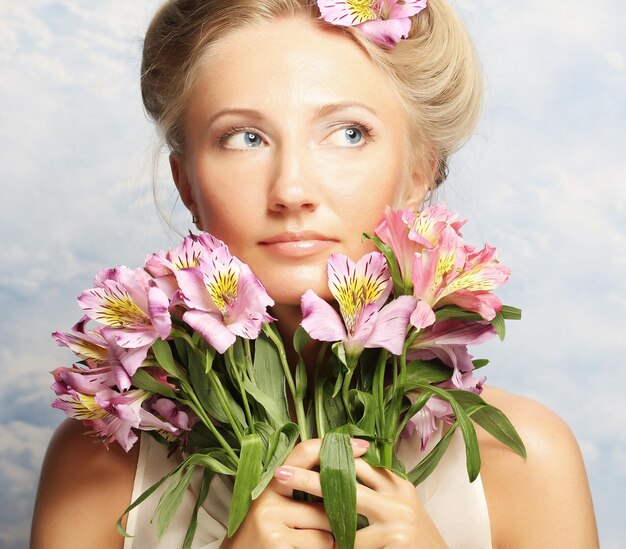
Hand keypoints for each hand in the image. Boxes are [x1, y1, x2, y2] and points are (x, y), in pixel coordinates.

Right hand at [221, 438, 369, 547]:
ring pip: (327, 526)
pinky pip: (321, 546)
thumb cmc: (266, 537)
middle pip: (325, 497)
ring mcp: (272, 521)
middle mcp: (268, 498)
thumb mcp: (277, 507)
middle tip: (339, 523)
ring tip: (306, 544)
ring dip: (328, 540)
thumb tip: (344, 474)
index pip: (304, 452)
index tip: (362, 446)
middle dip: (336, 514)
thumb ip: (300, 490)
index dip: (334, 446)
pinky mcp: (279, 543)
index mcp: (270, 483)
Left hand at [269, 445, 447, 548]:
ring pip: (346, 522)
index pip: (356, 463)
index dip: (327, 459)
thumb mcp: (397, 504)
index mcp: (395, 483)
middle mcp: (397, 498)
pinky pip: (356, 548)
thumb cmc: (414, 537)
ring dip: (325, 530)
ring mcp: (397, 523)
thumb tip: (338, 468)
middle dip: (309, 479)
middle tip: (280, 475)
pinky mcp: (396, 546)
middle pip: (345, 483)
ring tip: (303, 531)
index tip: (299, 456)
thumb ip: (374, 489)